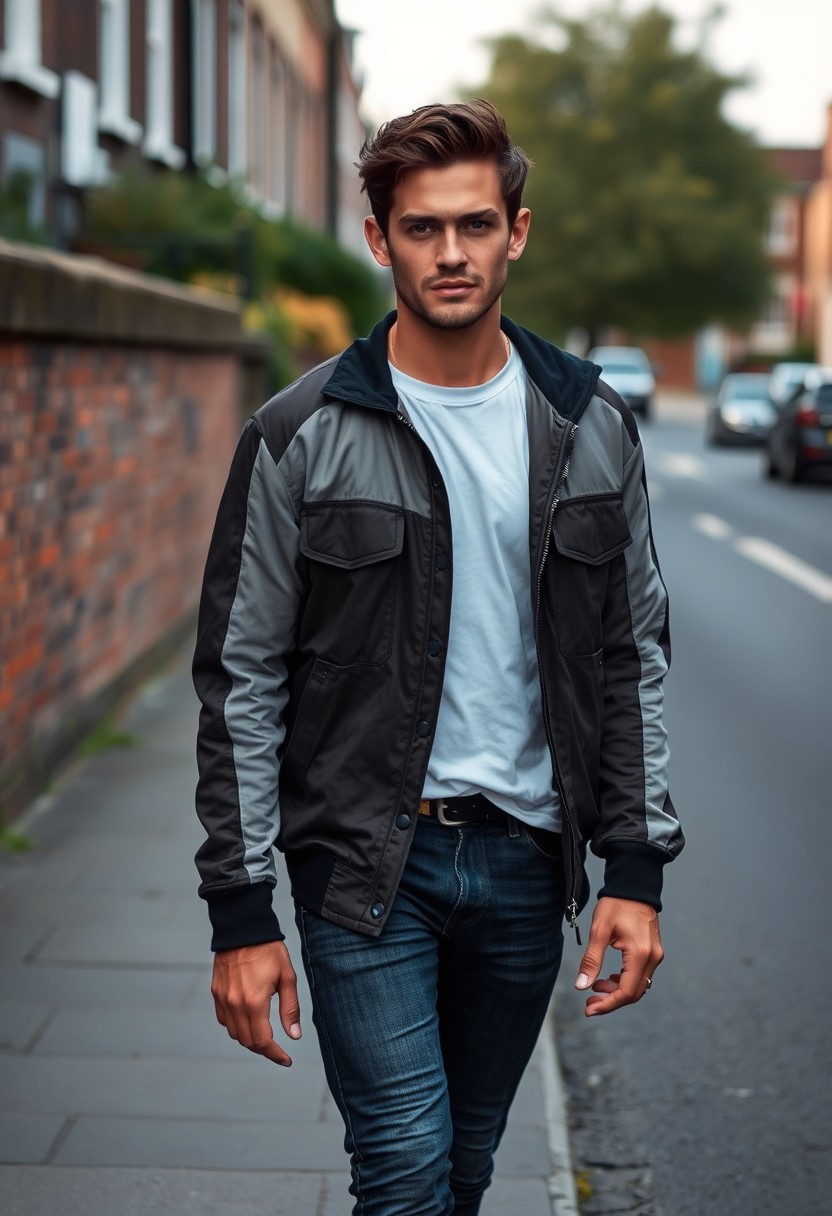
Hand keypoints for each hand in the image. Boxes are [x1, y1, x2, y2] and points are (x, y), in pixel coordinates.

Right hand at [211, 940, 300, 1065]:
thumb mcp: (287, 977)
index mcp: (254, 1002)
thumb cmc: (269, 950)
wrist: (243, 929)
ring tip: (264, 1035)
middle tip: (278, 1048)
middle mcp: (235, 1004)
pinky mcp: (216, 992)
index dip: (275, 1054)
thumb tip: (294, 1036)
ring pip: (234, 1033)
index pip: (263, 1042)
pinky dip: (236, 1026)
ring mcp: (223, 999)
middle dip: (264, 1049)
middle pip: (247, 1042)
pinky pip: (224, 1020)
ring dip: (249, 1039)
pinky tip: (248, 1019)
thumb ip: (290, 1008)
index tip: (286, 1060)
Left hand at [574, 897, 662, 1015]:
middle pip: (633, 993)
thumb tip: (581, 986)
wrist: (634, 885)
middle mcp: (653, 958)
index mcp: (640, 954)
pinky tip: (609, 978)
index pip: (626, 991)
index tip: (589, 1009)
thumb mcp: (599, 931)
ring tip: (595, 987)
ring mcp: (656, 955)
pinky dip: (624, 981)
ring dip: (617, 992)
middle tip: (589, 1002)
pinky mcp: (654, 951)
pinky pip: (641, 975)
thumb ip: (591, 960)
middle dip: (611, 1001)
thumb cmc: (615, 904)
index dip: (607, 1004)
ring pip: (638, 986)